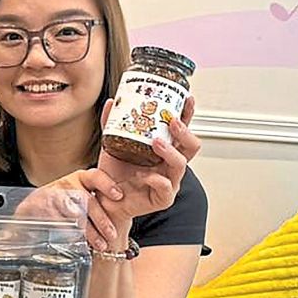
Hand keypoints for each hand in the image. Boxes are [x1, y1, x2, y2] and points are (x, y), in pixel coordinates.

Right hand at [15, 168, 126, 253]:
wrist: (35, 207)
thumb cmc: (68, 202)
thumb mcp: (83, 196)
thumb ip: (100, 200)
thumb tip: (123, 208)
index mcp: (82, 177)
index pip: (96, 176)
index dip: (108, 185)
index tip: (119, 196)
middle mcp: (68, 183)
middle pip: (88, 200)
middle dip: (102, 220)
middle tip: (112, 235)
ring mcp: (54, 195)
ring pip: (76, 214)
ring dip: (90, 231)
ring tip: (101, 245)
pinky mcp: (42, 206)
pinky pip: (59, 221)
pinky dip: (70, 233)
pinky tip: (79, 242)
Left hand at [96, 95, 200, 222]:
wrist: (106, 199)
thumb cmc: (115, 172)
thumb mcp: (112, 145)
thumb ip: (112, 124)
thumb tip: (111, 102)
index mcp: (164, 149)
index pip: (181, 129)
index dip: (187, 114)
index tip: (187, 99)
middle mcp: (170, 164)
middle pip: (191, 146)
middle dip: (185, 132)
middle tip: (172, 122)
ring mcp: (170, 181)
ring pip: (180, 165)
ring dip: (170, 152)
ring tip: (156, 143)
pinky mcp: (163, 198)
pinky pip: (166, 187)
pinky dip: (156, 179)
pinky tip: (144, 175)